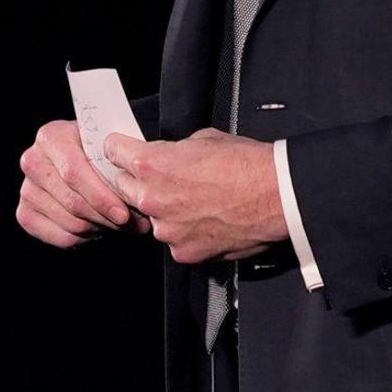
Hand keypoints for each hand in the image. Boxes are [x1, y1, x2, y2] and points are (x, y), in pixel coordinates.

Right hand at [15, 120, 148, 249]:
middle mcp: (33, 161)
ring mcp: (27, 189)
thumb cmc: (101, 153)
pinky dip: (83, 238)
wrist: (85, 158)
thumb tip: (135, 195)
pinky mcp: (25, 213)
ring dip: (99, 227)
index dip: (100, 197)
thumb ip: (120, 166)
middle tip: (130, 223)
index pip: (73, 173)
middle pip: (72, 201)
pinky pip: (60, 237)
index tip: (123, 214)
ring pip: (70, 222)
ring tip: (115, 222)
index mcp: (51, 137)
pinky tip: (95, 226)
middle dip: (105, 217)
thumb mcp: (111, 150)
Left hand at [104, 129, 286, 265]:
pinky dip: (185, 232)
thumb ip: (172, 151)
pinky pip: (174, 240)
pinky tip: (206, 220)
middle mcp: (151, 199)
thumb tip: (164, 155)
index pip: (112, 152)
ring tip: (196, 202)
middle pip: (123, 188)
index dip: (119, 149)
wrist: (278, 196)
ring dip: (164, 210)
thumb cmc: (247, 164)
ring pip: (151, 218)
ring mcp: (166, 229)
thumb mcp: (203, 139)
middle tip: (166, 178)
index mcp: (151, 165)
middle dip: (139, 181)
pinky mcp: (183, 252)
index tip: (122, 150)